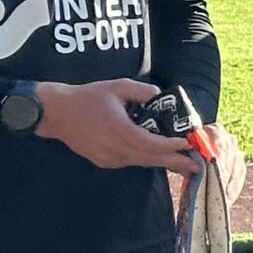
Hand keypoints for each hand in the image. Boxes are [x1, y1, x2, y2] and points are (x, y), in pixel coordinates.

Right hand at [36, 78, 201, 175]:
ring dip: (161, 162)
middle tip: (196, 165)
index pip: (152, 143)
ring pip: (141, 162)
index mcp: (119, 128)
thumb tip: (160, 95)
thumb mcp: (116, 86)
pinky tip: (156, 157)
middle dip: (175, 162)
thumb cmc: (86, 97)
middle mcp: (114, 146)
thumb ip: (142, 90)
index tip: (187, 143)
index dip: (172, 146)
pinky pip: (129, 162)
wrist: (55, 112)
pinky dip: (144, 159)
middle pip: (150, 159)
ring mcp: (107, 157)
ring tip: (183, 164)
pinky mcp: (102, 161)